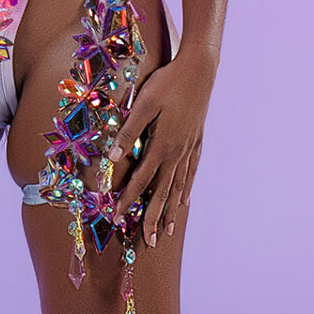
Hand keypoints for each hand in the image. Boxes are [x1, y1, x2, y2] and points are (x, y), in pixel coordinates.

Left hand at [113, 47, 215, 244]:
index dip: (128, 200)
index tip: (116, 217)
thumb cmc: (168, 83)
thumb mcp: (144, 103)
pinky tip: (184, 201)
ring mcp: (189, 149)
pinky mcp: (197, 142)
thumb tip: (113, 156)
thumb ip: (129, 131)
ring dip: (170, 211)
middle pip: (162, 193)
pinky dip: (186, 189)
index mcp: (161, 145)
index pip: (141, 180)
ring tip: (165, 231)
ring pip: (178, 187)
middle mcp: (176, 152)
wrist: (200, 70)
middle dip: (152, 219)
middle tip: (148, 243)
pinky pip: (190, 173)